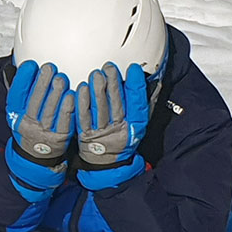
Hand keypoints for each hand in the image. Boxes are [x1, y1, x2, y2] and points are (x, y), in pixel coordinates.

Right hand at [3, 60, 72, 199]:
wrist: (36, 155)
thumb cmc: (29, 126)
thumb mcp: (18, 111)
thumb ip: (20, 92)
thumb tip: (23, 68)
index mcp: (15, 115)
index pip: (17, 95)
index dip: (23, 80)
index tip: (30, 65)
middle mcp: (27, 124)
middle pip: (34, 101)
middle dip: (42, 83)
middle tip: (49, 68)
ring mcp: (44, 132)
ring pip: (50, 110)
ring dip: (56, 93)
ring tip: (61, 78)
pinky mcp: (60, 137)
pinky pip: (64, 121)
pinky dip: (68, 108)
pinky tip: (72, 96)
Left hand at [76, 62, 149, 189]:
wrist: (108, 163)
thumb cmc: (122, 137)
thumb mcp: (137, 123)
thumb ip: (142, 104)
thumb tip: (150, 82)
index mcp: (135, 125)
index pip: (137, 104)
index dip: (136, 87)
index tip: (134, 69)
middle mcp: (119, 129)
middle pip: (117, 105)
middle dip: (113, 85)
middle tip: (109, 68)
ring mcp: (102, 133)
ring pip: (100, 110)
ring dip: (97, 91)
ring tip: (96, 75)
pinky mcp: (85, 135)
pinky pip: (83, 118)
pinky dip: (82, 103)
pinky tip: (81, 89)